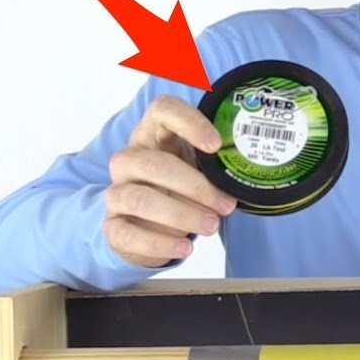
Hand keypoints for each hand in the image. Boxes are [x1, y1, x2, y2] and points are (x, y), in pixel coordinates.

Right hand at [104, 95, 237, 267]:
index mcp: (153, 136)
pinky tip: (184, 249)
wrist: (144, 228)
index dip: (188, 122)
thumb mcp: (197, 171)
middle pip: (153, 163)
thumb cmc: (178, 190)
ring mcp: (117, 193)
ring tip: (210, 226)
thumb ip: (215, 167)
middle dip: (195, 186)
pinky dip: (160, 243)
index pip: (162, 110)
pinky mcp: (113, 226)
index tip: (215, 145)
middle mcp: (129, 160)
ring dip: (181, 215)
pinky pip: (128, 234)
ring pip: (139, 199)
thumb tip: (246, 174)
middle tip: (225, 205)